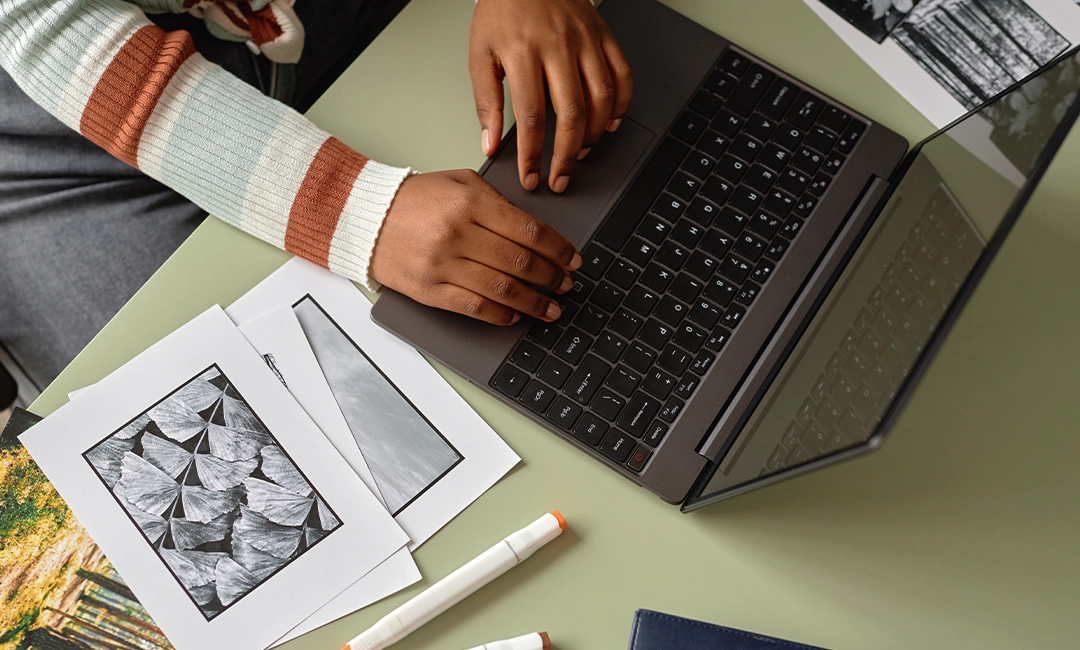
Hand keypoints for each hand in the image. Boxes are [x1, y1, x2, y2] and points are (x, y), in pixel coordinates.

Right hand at [369, 170, 582, 324]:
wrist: (365, 218)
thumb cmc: (415, 199)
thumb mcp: (461, 183)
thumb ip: (498, 203)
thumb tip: (535, 232)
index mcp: (471, 204)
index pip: (528, 230)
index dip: (558, 249)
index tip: (573, 260)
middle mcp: (458, 234)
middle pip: (520, 263)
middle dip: (552, 277)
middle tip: (567, 284)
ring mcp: (442, 265)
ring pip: (502, 290)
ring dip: (535, 302)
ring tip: (552, 308)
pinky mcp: (429, 290)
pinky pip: (475, 307)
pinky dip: (501, 315)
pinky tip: (516, 316)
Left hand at [470, 0, 632, 192]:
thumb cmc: (501, 11)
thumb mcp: (480, 54)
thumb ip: (485, 101)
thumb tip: (490, 143)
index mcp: (523, 53)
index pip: (530, 118)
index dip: (532, 155)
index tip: (531, 177)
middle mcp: (558, 47)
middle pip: (571, 113)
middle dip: (566, 156)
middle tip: (560, 179)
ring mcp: (585, 40)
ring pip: (601, 98)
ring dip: (593, 134)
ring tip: (579, 153)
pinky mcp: (603, 35)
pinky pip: (622, 75)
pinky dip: (620, 104)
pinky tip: (609, 124)